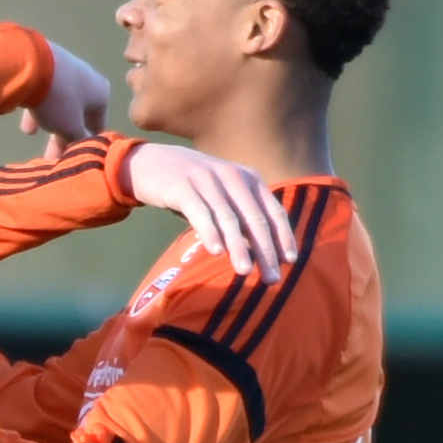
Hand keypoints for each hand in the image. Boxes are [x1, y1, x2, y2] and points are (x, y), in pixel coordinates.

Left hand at [20, 42, 108, 153]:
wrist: (30, 62)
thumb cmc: (58, 99)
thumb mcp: (70, 127)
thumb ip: (78, 139)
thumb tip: (83, 146)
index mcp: (102, 93)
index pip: (98, 126)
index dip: (86, 146)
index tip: (73, 161)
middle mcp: (89, 79)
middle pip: (77, 117)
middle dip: (64, 139)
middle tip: (51, 160)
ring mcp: (67, 70)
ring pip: (60, 106)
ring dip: (51, 126)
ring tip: (38, 145)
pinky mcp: (46, 65)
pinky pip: (45, 94)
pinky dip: (40, 110)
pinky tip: (28, 127)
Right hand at [120, 145, 297, 281]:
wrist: (153, 163)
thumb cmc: (195, 188)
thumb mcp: (224, 198)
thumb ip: (244, 220)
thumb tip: (264, 255)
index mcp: (249, 179)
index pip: (273, 211)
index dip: (283, 236)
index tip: (290, 261)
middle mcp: (232, 177)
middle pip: (254, 218)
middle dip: (265, 249)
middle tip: (272, 279)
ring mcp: (207, 180)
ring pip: (228, 218)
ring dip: (239, 247)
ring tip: (245, 271)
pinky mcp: (182, 187)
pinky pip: (199, 212)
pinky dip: (209, 232)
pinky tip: (215, 252)